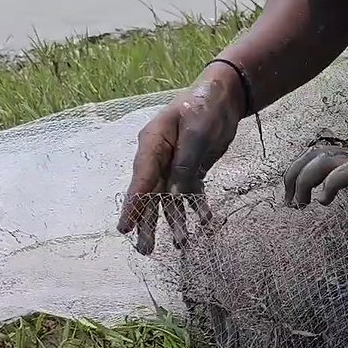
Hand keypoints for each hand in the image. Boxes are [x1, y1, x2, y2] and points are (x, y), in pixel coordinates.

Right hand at [117, 67, 243, 253]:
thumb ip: (186, 164)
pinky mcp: (192, 171)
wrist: (223, 97)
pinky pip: (192, 194)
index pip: (140, 180)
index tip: (124, 228)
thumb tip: (176, 194)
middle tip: (146, 250)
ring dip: (176, 221)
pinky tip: (207, 225)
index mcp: (152, 145)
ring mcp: (174, 166)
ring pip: (171, 199)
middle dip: (148, 223)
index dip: (133, 206)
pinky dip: (199, 209)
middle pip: (151, 195)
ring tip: (181, 244)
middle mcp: (159, 158)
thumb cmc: (204, 106)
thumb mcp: (196, 132)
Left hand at [282, 130, 347, 207]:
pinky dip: (327, 187)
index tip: (301, 195)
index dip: (306, 173)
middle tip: (289, 201)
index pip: (325, 158)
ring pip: (320, 162)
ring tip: (299, 204)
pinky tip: (325, 202)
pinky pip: (342, 174)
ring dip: (302, 182)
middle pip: (313, 155)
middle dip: (293, 175)